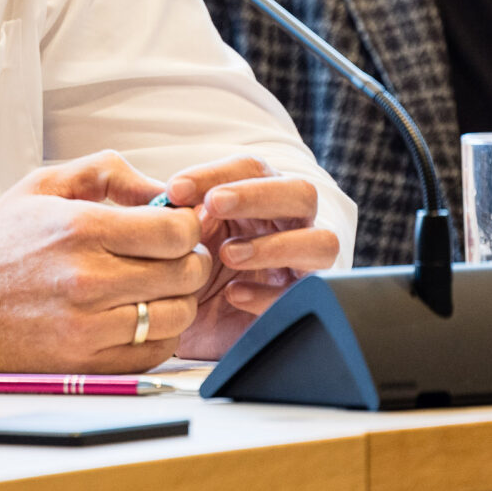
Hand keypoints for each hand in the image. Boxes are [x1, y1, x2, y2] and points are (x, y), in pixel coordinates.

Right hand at [0, 151, 212, 371]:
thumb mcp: (42, 186)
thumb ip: (108, 173)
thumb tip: (165, 190)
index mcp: (77, 229)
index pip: (175, 232)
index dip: (186, 226)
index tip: (174, 227)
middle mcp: (86, 279)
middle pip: (185, 274)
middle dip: (187, 260)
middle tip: (170, 256)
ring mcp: (87, 327)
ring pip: (177, 315)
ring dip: (176, 299)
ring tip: (153, 286)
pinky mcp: (87, 363)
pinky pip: (155, 350)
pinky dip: (157, 333)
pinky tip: (136, 315)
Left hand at [156, 156, 336, 360]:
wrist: (194, 321)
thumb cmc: (191, 266)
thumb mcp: (180, 238)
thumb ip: (177, 217)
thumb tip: (169, 200)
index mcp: (261, 196)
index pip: (251, 168)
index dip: (215, 174)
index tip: (175, 190)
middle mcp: (293, 224)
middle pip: (301, 193)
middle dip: (256, 196)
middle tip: (214, 205)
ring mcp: (306, 263)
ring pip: (322, 242)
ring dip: (274, 245)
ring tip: (228, 254)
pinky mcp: (305, 302)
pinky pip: (306, 294)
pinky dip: (270, 294)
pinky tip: (234, 294)